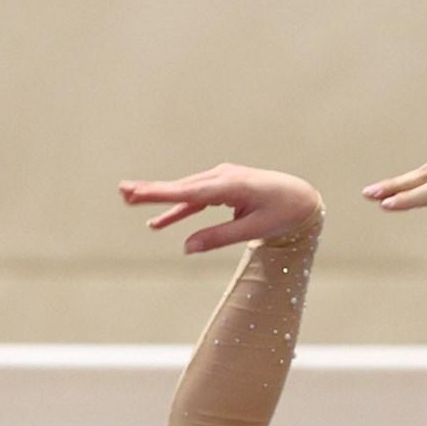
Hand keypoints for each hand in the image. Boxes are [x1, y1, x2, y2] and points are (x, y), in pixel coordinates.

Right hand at [118, 163, 321, 253]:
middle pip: (182, 187)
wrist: (303, 197)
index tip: (139, 194)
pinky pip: (195, 198)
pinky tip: (159, 222)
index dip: (162, 194)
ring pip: (186, 191)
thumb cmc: (283, 214)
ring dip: (160, 198)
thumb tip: (186, 248)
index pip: (191, 192)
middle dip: (152, 191)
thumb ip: (219, 238)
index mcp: (233, 185)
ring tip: (130, 200)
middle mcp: (224, 177)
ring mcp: (222, 179)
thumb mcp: (254, 229)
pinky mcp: (222, 186)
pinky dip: (178, 209)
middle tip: (123, 191)